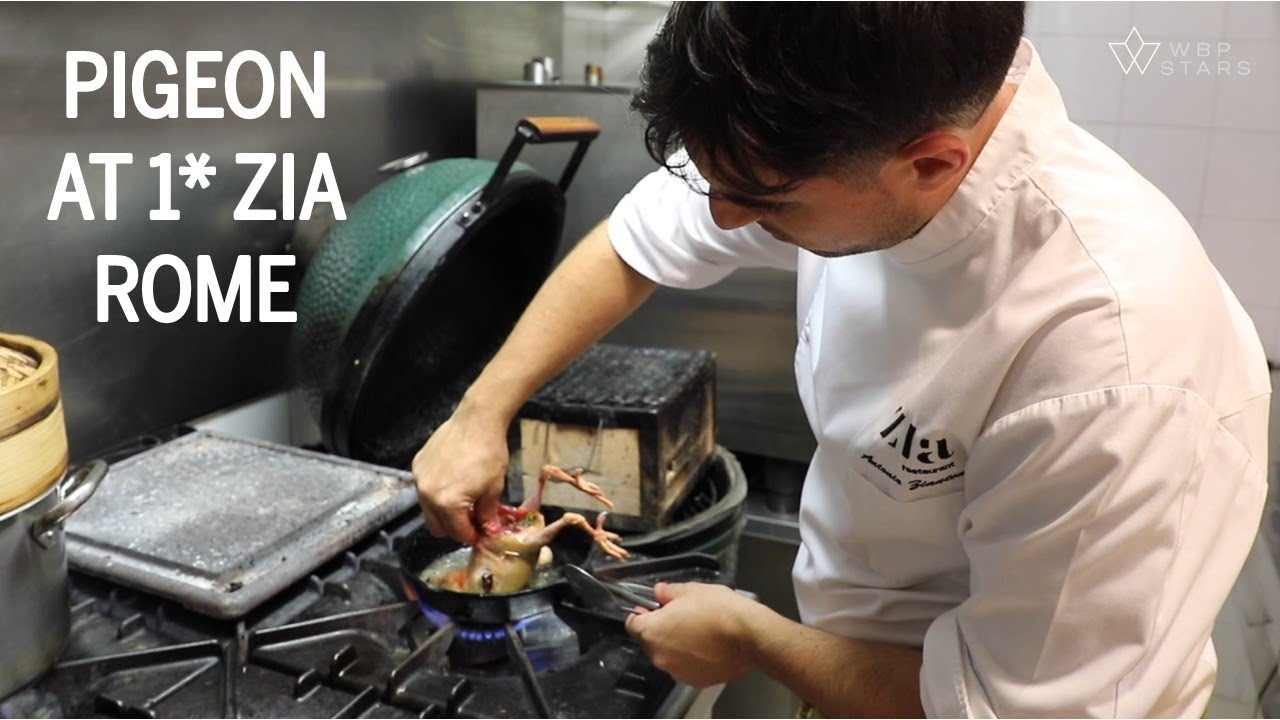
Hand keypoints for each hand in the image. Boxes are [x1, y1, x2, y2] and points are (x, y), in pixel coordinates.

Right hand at [411, 405, 507, 544]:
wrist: (477, 421)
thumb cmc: (489, 453)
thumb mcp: (494, 488)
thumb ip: (487, 513)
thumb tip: (488, 527)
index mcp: (448, 503)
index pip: (457, 533)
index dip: (471, 536)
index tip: (479, 533)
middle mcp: (428, 494)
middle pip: (436, 528)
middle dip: (454, 528)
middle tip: (471, 521)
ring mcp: (420, 479)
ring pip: (428, 509)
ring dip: (443, 511)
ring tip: (463, 500)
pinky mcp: (418, 465)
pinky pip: (425, 489)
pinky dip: (437, 492)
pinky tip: (453, 481)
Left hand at [624, 582, 758, 687]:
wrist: (748, 636)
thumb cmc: (719, 610)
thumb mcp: (691, 590)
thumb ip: (669, 592)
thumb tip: (659, 592)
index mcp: (653, 631)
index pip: (632, 624)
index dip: (641, 614)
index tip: (650, 609)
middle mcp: (660, 656)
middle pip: (649, 641)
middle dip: (660, 629)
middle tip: (679, 617)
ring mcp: (677, 671)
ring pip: (668, 655)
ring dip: (675, 645)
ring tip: (697, 632)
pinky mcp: (694, 680)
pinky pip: (685, 667)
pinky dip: (690, 659)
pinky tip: (706, 646)